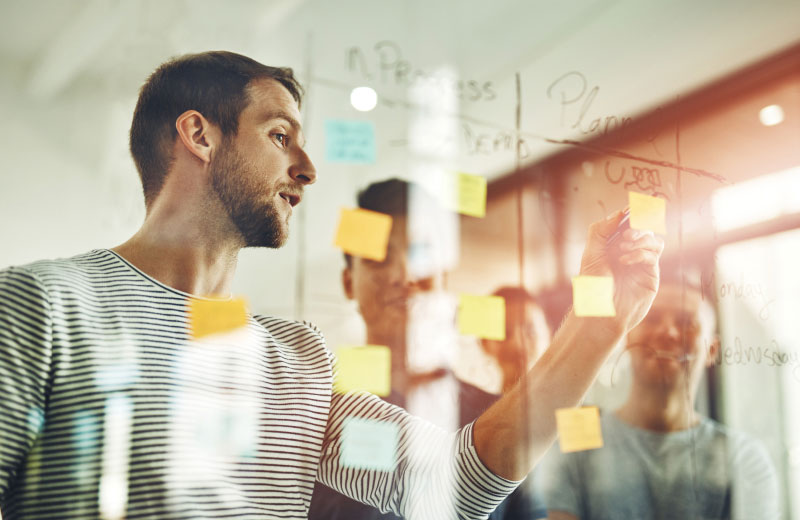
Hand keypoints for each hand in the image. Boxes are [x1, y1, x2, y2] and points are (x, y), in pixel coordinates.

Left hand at [579, 210, 663, 331]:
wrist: (601, 311)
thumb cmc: (593, 286)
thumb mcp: (591, 254)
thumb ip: (601, 231)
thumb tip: (619, 213)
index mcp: (614, 245)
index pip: (627, 223)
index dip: (631, 214)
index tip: (630, 210)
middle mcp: (629, 252)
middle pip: (644, 228)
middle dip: (637, 226)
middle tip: (626, 235)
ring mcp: (641, 263)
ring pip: (653, 240)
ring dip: (640, 239)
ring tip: (623, 249)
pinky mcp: (651, 274)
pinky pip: (654, 255)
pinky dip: (641, 253)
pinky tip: (625, 261)